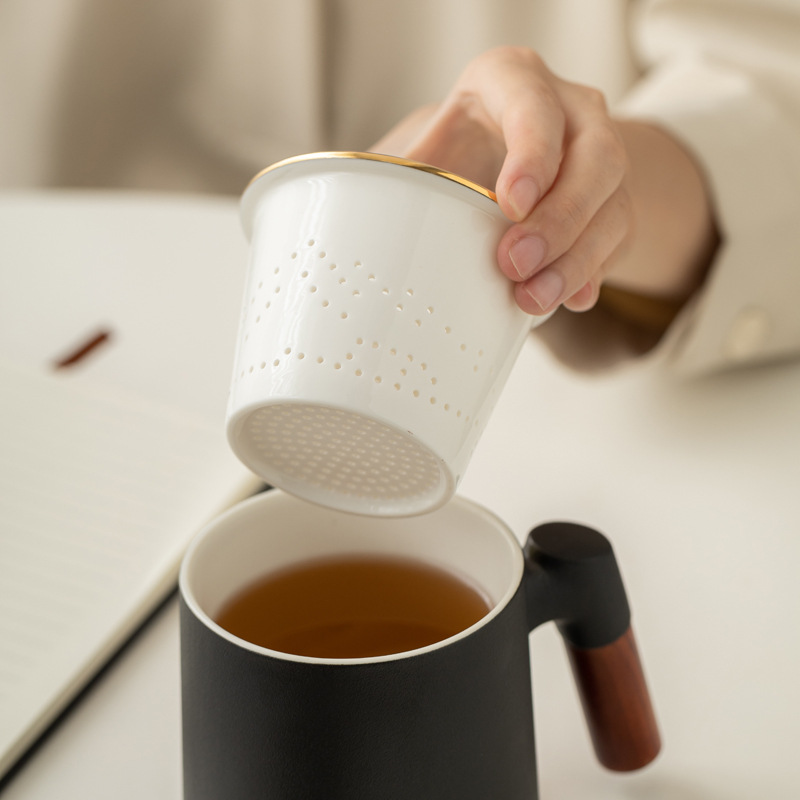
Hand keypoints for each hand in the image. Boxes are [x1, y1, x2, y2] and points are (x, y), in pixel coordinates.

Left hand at [373, 47, 715, 318]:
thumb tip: (338, 226)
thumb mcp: (423, 149)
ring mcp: (600, 157)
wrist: (501, 160)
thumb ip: (393, 175)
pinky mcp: (612, 203)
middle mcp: (571, 111)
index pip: (535, 106)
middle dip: (558, 218)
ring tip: (533, 299)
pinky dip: (594, 272)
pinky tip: (570, 300)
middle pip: (595, 158)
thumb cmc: (455, 153)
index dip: (531, 154)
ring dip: (576, 258)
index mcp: (513, 82)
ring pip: (613, 204)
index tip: (509, 204)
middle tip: (514, 264)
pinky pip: (619, 239)